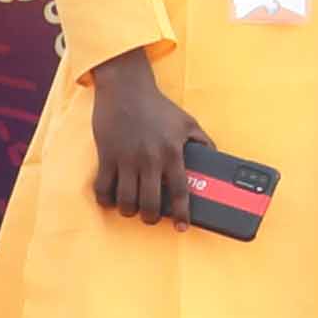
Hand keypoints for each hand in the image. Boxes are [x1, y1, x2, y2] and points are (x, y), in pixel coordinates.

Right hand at [87, 55, 198, 224]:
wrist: (126, 89)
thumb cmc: (159, 107)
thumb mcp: (188, 122)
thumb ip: (203, 142)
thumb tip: (214, 159)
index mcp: (172, 153)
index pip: (181, 190)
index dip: (182, 213)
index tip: (182, 227)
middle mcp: (149, 159)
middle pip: (150, 202)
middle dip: (150, 217)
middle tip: (151, 218)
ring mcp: (126, 159)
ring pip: (125, 200)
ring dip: (128, 210)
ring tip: (132, 209)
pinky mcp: (106, 156)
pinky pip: (102, 187)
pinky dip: (105, 199)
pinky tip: (110, 200)